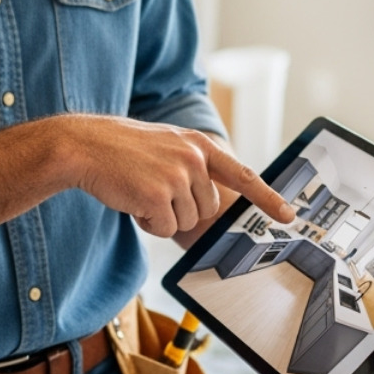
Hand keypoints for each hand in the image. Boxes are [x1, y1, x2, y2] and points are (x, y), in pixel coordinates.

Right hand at [58, 115, 296, 237]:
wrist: (84, 146)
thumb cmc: (121, 150)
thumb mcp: (166, 146)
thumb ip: (192, 166)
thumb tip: (209, 204)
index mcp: (198, 145)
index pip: (243, 174)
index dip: (267, 198)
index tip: (288, 216)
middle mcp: (194, 158)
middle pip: (207, 209)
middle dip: (181, 209)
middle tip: (152, 190)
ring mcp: (177, 176)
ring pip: (186, 222)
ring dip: (161, 216)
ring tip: (139, 190)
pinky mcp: (158, 195)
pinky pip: (163, 229)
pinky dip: (146, 223)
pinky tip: (131, 201)